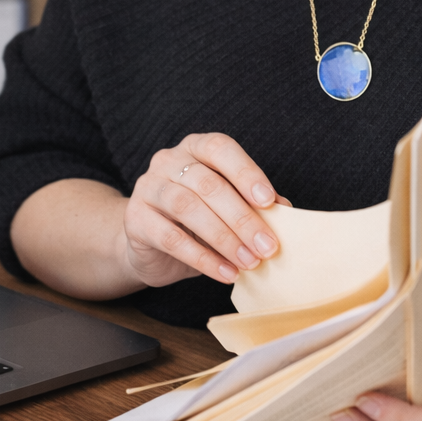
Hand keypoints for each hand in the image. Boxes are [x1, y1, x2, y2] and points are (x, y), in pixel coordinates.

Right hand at [121, 133, 287, 287]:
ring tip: (249, 262)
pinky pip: (171, 238)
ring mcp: (147, 188)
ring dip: (224, 238)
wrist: (150, 247)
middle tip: (267, 246)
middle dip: (242, 218)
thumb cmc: (197, 222)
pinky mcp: (135, 219)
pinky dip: (203, 258)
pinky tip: (225, 273)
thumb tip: (286, 211)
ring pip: (188, 208)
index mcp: (195, 148)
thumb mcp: (227, 209)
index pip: (220, 149)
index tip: (270, 201)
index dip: (246, 172)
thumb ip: (253, 204)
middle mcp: (168, 161)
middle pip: (208, 184)